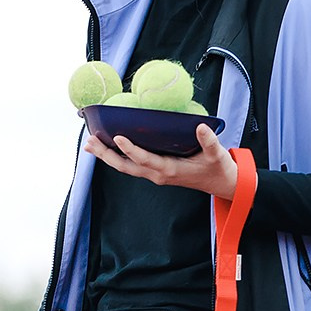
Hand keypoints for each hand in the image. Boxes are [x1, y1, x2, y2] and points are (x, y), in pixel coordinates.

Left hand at [83, 123, 237, 197]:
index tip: (117, 136)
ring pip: (125, 167)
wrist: (221, 184)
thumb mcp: (217, 154)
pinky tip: (107, 147)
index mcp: (170, 170)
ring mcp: (155, 174)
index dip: (131, 149)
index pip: (145, 159)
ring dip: (106, 156)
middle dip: (106, 154)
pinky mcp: (155, 172)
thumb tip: (201, 127)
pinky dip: (117, 157)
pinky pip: (131, 166)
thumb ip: (209, 142)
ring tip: (89, 144)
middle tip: (89, 141)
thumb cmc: (218, 168)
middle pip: (125, 166)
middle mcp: (158, 174)